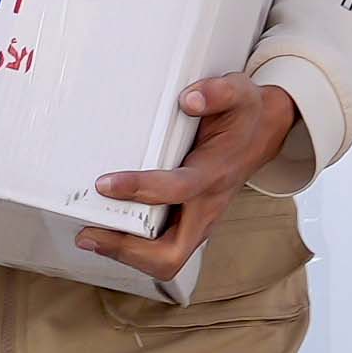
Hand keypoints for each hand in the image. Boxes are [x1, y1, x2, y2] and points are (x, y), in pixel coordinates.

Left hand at [85, 74, 304, 290]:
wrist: (262, 134)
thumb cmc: (242, 116)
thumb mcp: (239, 92)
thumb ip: (218, 92)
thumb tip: (189, 99)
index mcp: (215, 173)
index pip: (179, 189)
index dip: (141, 189)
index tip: (105, 183)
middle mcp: (208, 206)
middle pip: (171, 253)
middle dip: (128, 249)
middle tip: (89, 234)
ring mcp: (199, 221)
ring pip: (165, 260)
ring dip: (125, 254)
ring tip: (90, 237)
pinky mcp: (189, 224)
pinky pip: (161, 251)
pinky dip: (131, 248)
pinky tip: (105, 233)